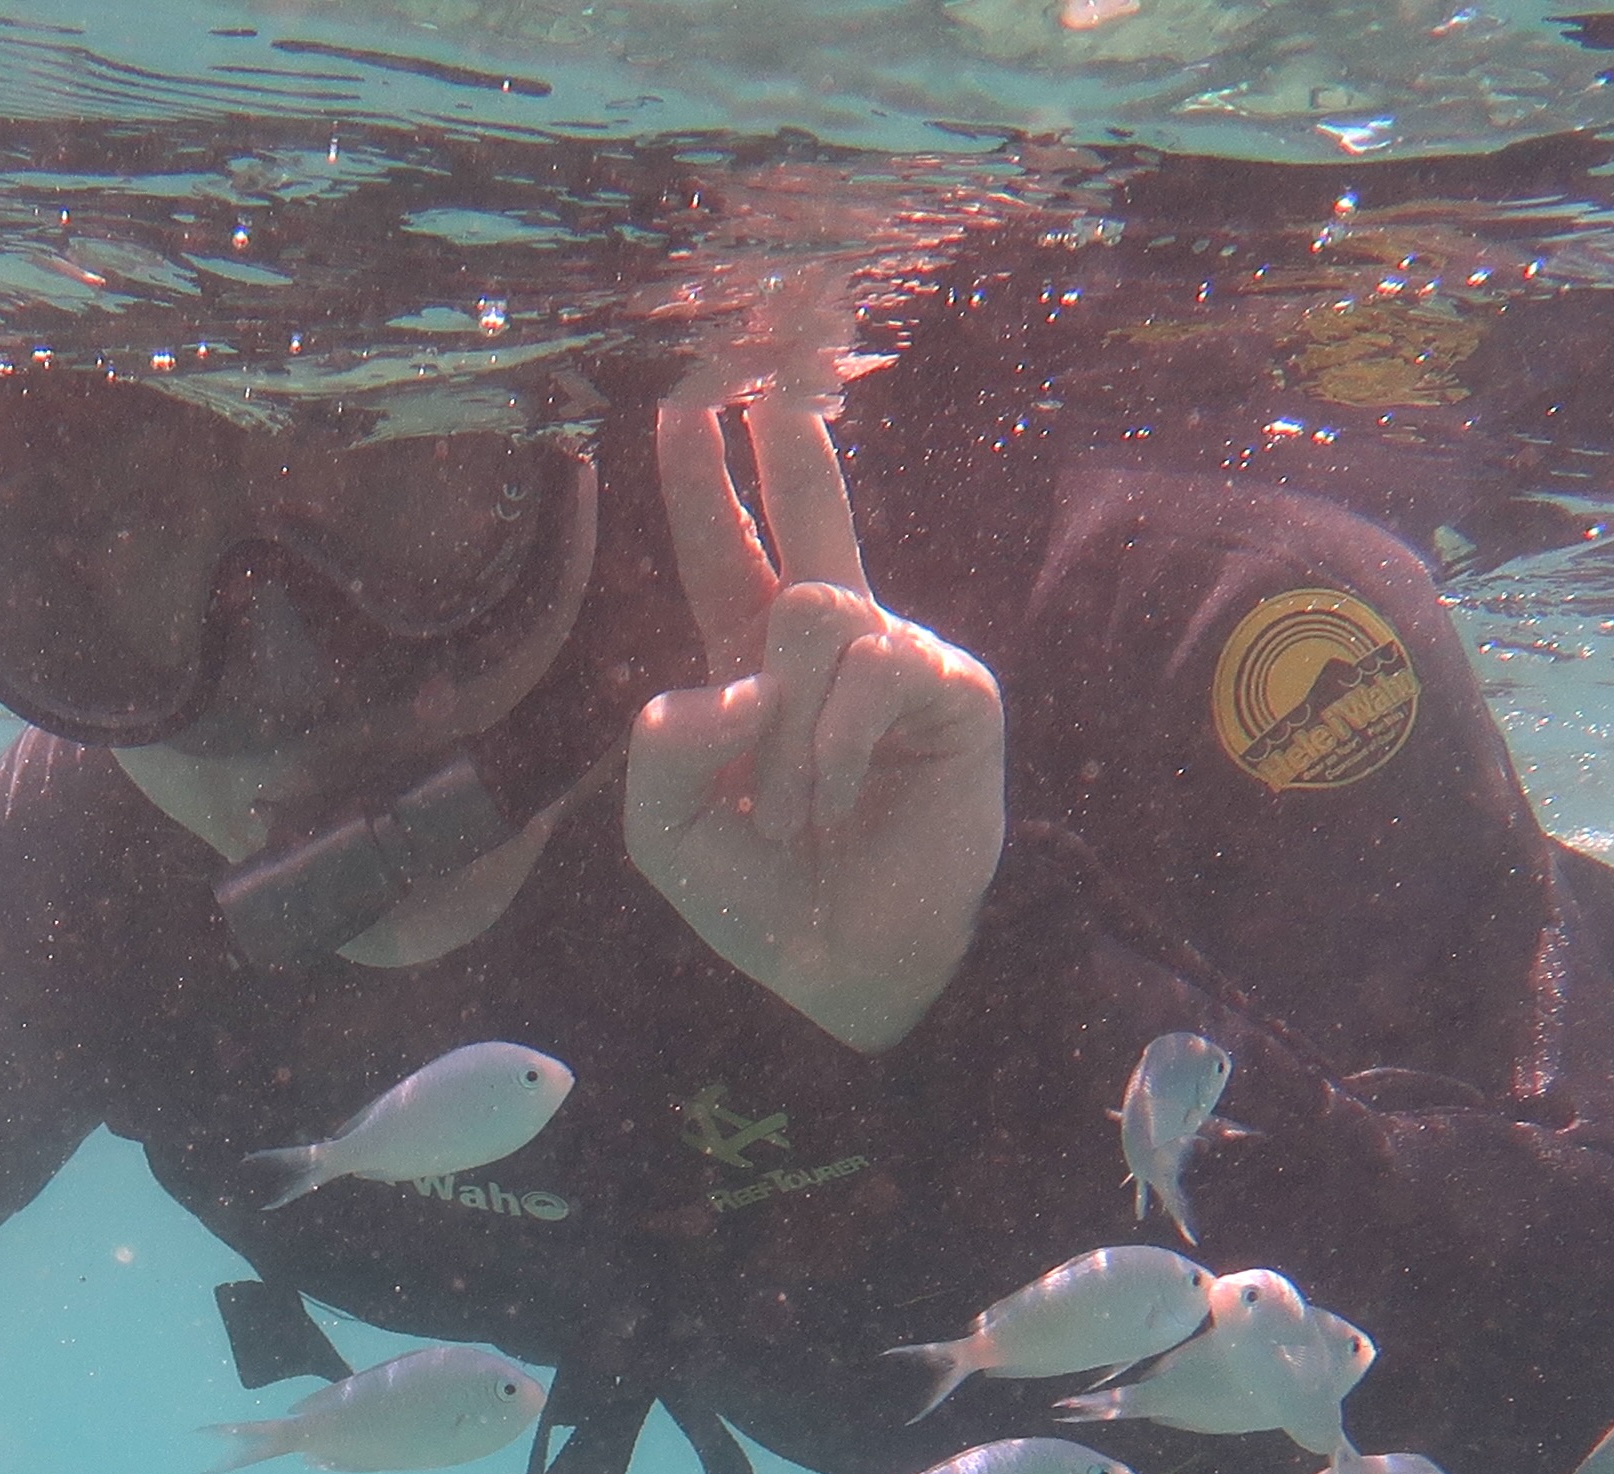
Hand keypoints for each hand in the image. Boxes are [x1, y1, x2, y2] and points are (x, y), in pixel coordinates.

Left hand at [620, 379, 1006, 1053]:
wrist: (851, 970)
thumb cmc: (767, 899)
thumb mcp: (667, 830)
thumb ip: (664, 746)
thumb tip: (734, 680)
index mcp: (750, 667)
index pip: (722, 552)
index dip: (699, 482)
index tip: (682, 405)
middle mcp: (825, 650)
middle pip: (807, 514)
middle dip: (790, 439)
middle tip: (773, 364)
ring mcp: (893, 660)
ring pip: (815, 610)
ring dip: (785, 728)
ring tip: (794, 809)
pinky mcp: (949, 687)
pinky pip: (870, 668)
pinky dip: (833, 747)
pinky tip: (841, 801)